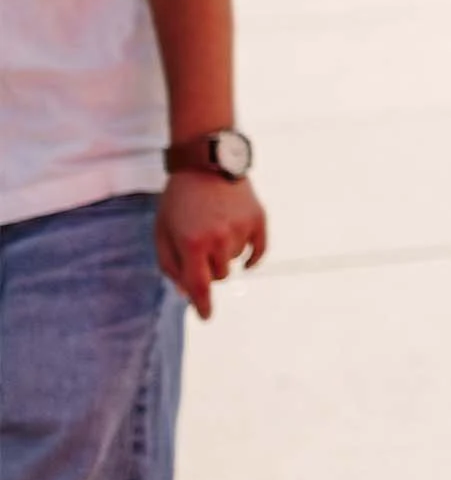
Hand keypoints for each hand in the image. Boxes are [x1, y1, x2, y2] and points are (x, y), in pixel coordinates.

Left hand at [156, 171, 268, 318]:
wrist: (206, 162)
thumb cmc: (178, 200)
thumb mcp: (163, 231)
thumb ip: (171, 265)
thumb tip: (188, 293)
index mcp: (191, 244)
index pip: (200, 286)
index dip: (202, 306)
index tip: (206, 317)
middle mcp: (219, 239)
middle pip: (220, 275)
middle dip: (210, 268)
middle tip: (201, 247)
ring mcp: (241, 229)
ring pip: (236, 261)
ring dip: (225, 254)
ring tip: (216, 229)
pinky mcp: (258, 219)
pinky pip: (258, 251)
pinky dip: (252, 256)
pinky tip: (246, 259)